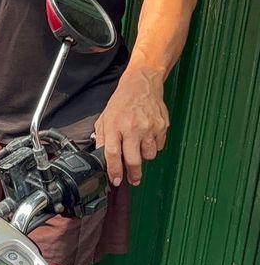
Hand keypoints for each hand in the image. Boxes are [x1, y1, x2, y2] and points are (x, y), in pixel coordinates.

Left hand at [94, 68, 169, 186]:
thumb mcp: (104, 118)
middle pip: (133, 160)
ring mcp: (149, 128)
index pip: (113, 154)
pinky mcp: (162, 127)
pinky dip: (153, 145)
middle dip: (133, 174)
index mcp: (115, 125)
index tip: (115, 180)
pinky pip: (159, 146)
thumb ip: (102, 137)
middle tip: (132, 180)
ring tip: (138, 145)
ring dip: (143, 156)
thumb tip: (102, 157)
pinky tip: (148, 136)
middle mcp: (132, 128)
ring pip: (149, 155)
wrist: (142, 84)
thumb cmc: (122, 101)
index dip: (114, 170)